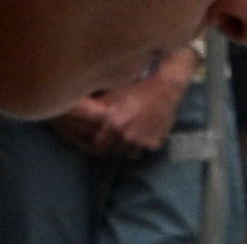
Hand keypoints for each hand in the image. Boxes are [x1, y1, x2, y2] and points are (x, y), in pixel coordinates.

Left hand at [53, 44, 188, 156]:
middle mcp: (127, 138)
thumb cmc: (135, 87)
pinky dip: (138, 145)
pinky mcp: (153, 145)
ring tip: (124, 135)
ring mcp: (142, 143)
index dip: (96, 141)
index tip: (96, 137)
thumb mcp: (112, 94)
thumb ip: (97, 108)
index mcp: (114, 125)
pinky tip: (139, 133)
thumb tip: (81, 115)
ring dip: (124, 147)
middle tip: (109, 137)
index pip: (98, 146)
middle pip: (112, 152)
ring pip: (127, 153)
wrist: (165, 89)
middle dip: (109, 145)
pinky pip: (141, 150)